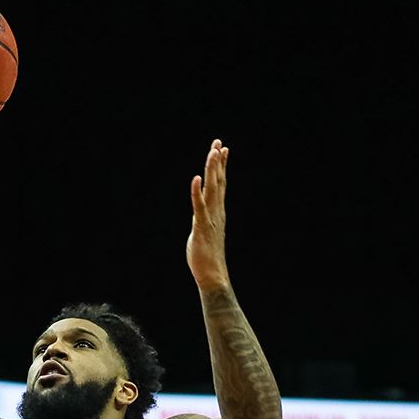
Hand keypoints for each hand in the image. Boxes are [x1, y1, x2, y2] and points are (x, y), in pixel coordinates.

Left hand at [186, 139, 231, 288]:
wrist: (212, 276)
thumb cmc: (206, 259)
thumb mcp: (203, 233)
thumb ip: (202, 221)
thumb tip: (199, 216)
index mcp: (217, 212)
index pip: (220, 185)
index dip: (221, 166)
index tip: (222, 149)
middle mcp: (216, 212)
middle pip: (218, 182)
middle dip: (217, 161)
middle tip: (218, 142)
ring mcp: (210, 218)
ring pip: (212, 189)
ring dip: (212, 170)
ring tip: (213, 152)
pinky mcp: (201, 227)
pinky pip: (199, 206)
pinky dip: (197, 192)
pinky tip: (196, 178)